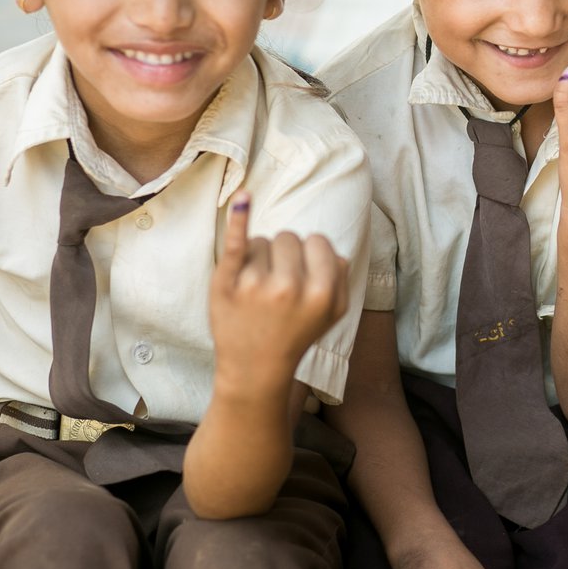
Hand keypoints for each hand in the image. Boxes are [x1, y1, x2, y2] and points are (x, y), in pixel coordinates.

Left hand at [209, 196, 348, 394]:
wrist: (255, 369)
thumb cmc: (296, 335)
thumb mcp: (334, 314)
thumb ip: (341, 279)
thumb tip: (332, 251)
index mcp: (322, 292)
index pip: (317, 241)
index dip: (310, 256)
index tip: (302, 276)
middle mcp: (289, 287)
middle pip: (288, 237)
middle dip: (284, 255)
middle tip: (277, 288)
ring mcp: (255, 285)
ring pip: (261, 240)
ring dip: (259, 258)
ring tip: (257, 290)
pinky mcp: (226, 284)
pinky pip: (236, 243)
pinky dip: (239, 219)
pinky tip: (244, 199)